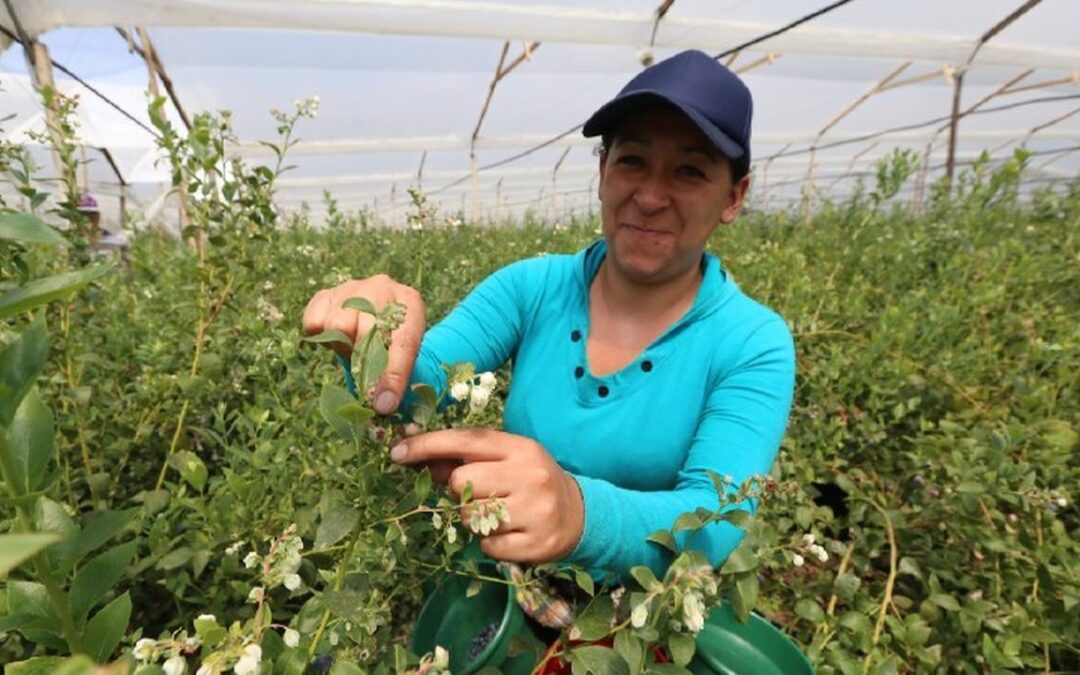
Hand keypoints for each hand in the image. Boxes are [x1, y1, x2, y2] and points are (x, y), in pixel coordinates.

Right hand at [302, 275, 424, 414]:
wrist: (376, 318)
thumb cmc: (393, 342)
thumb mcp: (405, 357)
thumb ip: (396, 380)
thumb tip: (381, 408)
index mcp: (410, 303)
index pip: (403, 341)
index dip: (393, 376)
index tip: (384, 404)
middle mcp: (382, 287)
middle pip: (364, 332)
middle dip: (362, 359)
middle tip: (365, 365)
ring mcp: (352, 287)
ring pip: (336, 325)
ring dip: (342, 346)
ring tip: (353, 346)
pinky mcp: (326, 293)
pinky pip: (313, 322)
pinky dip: (321, 336)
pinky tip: (337, 335)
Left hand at [390, 429, 584, 563]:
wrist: (579, 514)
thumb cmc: (530, 481)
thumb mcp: (505, 461)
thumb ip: (466, 459)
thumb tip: (419, 457)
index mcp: (519, 448)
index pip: (466, 440)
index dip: (428, 445)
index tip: (397, 453)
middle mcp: (530, 475)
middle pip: (462, 482)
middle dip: (460, 492)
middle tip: (479, 496)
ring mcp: (535, 510)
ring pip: (471, 517)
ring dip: (474, 520)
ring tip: (497, 516)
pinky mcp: (536, 543)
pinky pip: (488, 546)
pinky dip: (491, 544)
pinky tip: (509, 535)